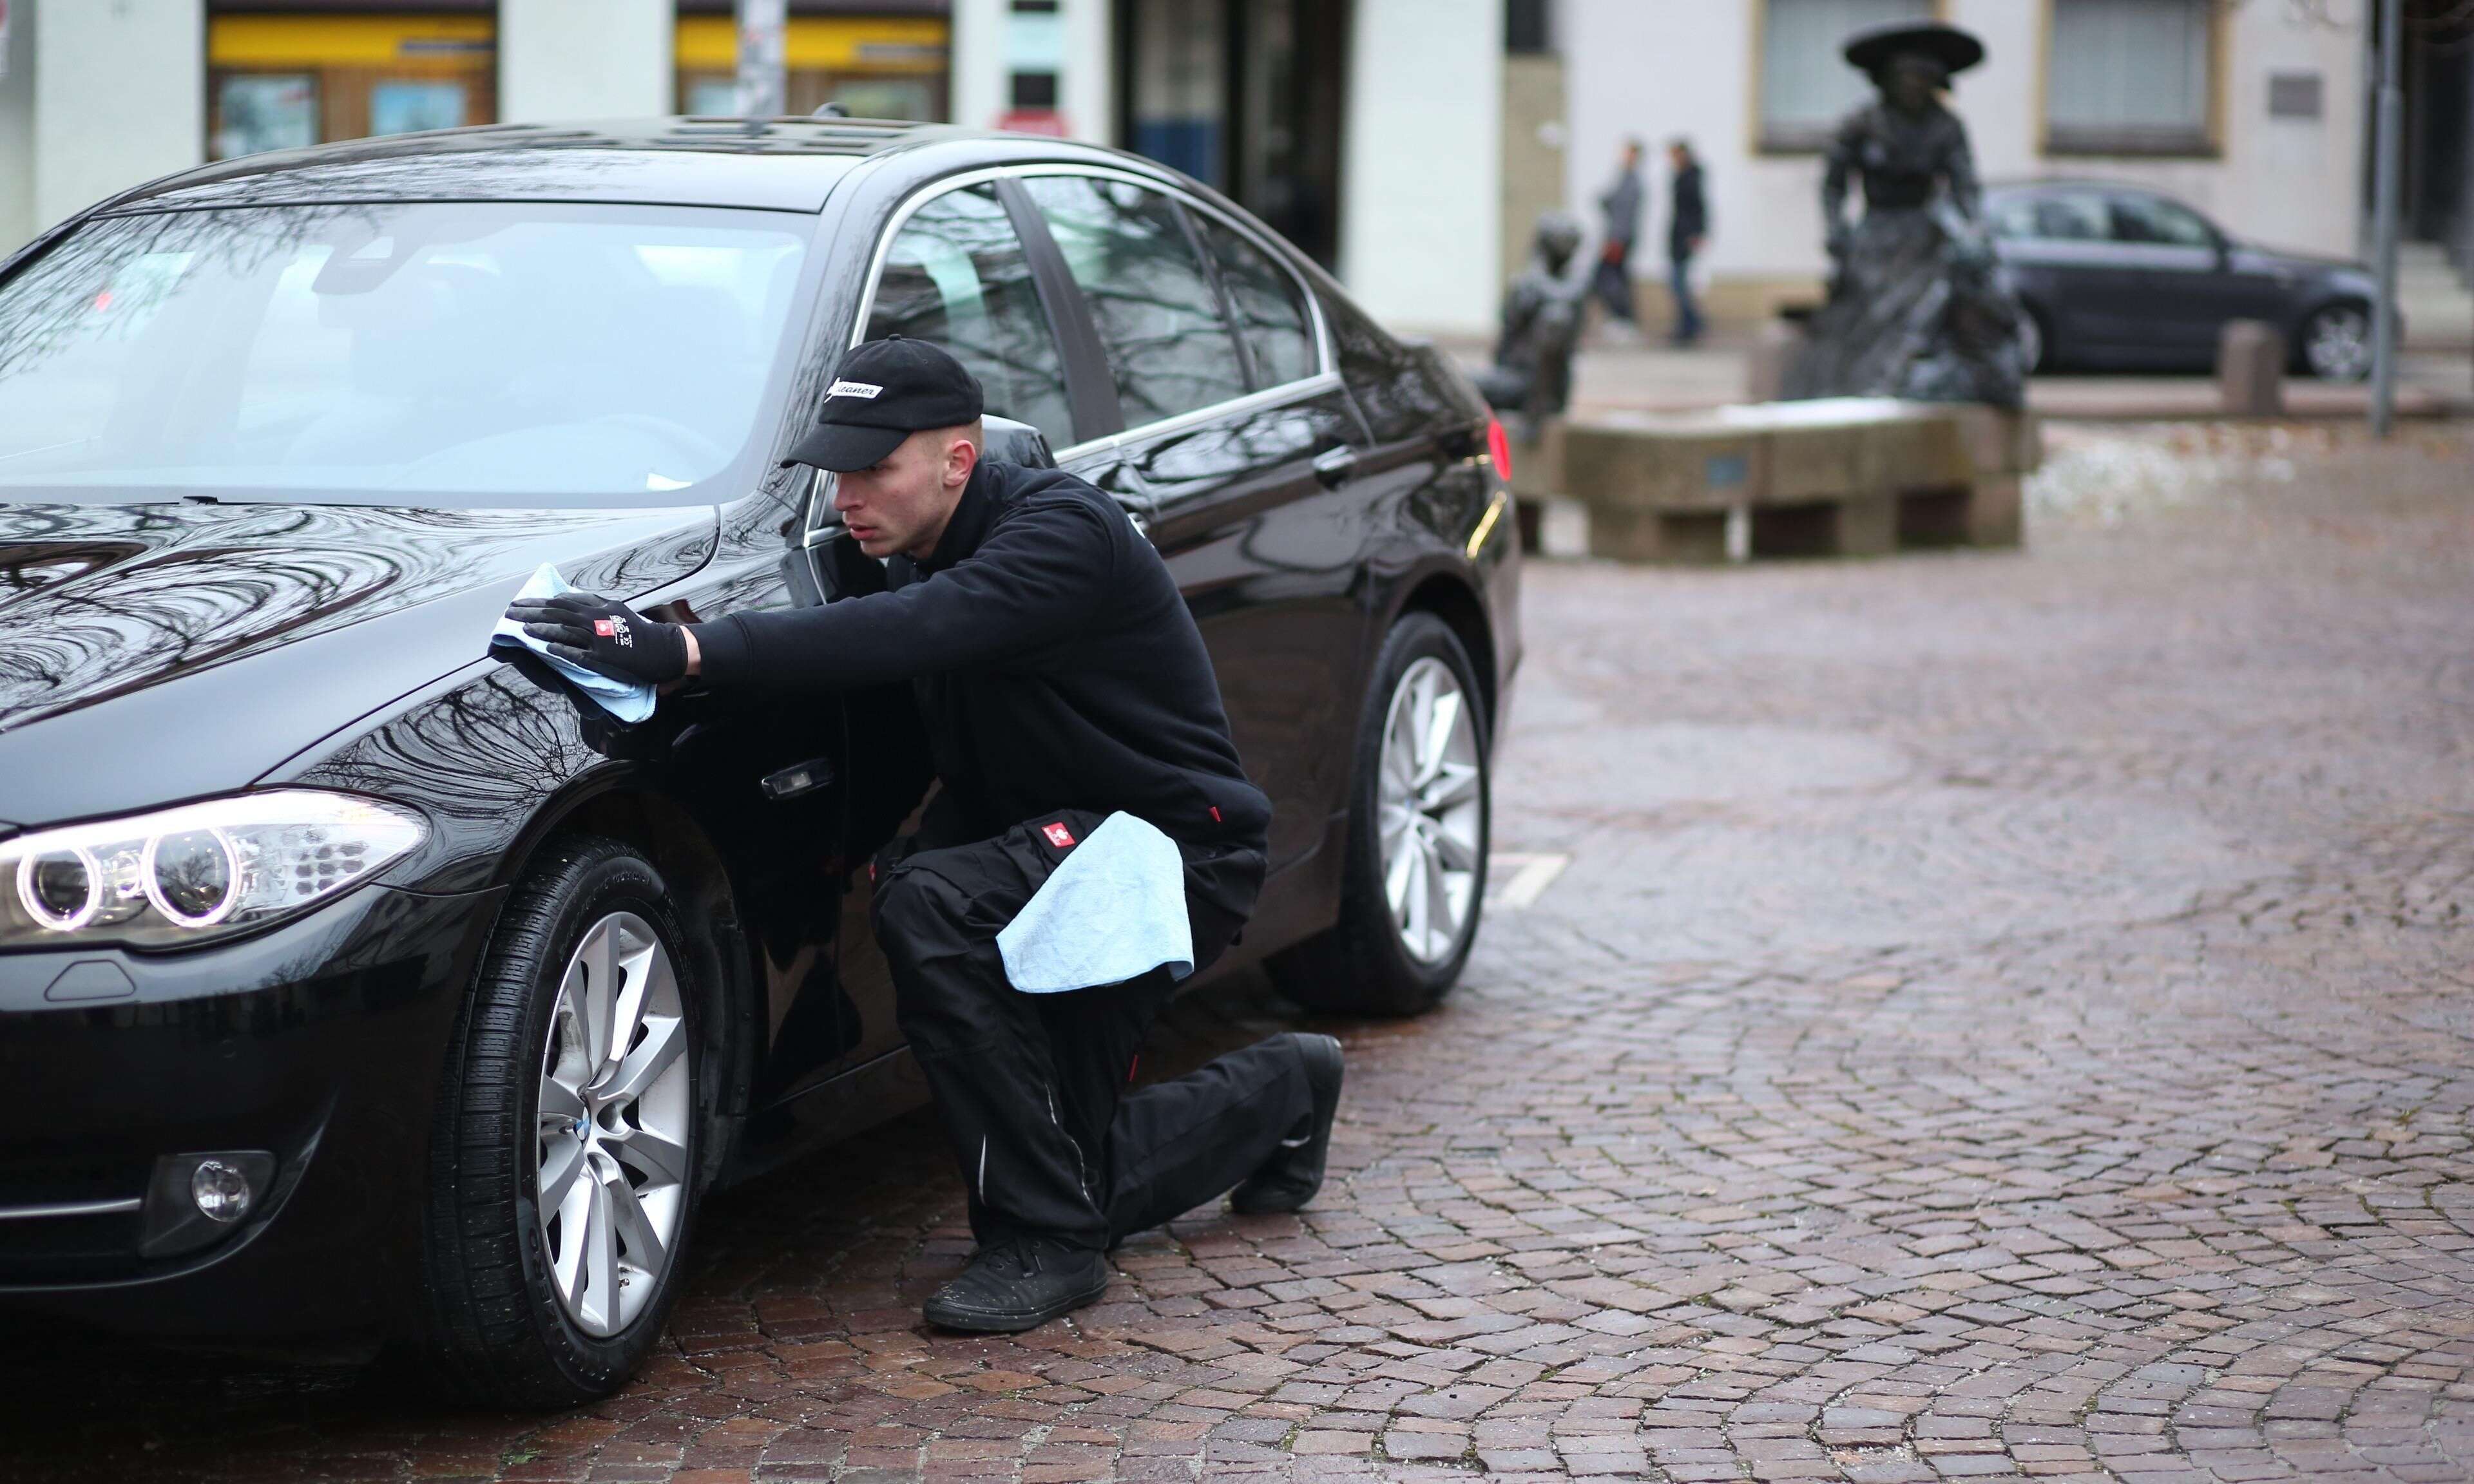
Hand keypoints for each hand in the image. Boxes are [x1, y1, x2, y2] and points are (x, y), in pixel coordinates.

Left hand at [504, 592, 688, 685]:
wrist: (663, 649)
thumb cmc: (638, 631)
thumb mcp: (615, 608)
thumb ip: (592, 602)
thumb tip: (565, 598)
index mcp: (599, 606)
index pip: (563, 601)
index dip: (539, 602)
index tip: (522, 603)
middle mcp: (597, 619)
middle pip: (558, 612)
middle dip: (532, 612)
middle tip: (511, 612)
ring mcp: (600, 639)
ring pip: (565, 630)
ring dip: (542, 629)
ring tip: (522, 629)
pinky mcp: (604, 657)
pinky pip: (578, 653)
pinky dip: (561, 650)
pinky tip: (546, 649)